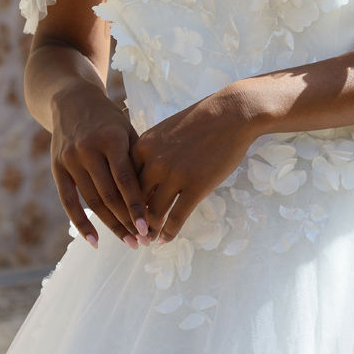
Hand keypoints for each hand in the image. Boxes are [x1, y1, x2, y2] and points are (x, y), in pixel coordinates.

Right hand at [50, 82, 148, 247]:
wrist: (72, 99)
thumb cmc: (109, 119)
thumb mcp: (127, 130)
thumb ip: (138, 159)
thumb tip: (157, 196)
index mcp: (111, 138)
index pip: (125, 180)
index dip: (136, 206)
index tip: (148, 228)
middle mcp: (89, 149)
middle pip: (109, 195)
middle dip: (126, 221)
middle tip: (143, 241)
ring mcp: (71, 159)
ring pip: (92, 201)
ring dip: (110, 226)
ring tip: (128, 242)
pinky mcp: (57, 167)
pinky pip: (68, 201)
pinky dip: (81, 223)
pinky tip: (95, 241)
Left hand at [132, 84, 258, 244]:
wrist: (230, 113)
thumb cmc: (200, 121)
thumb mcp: (166, 133)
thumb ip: (151, 155)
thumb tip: (145, 184)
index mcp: (142, 146)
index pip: (123, 181)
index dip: (123, 201)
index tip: (123, 214)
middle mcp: (153, 162)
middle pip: (135, 200)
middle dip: (133, 220)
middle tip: (133, 233)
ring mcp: (174, 175)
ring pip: (153, 213)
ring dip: (149, 230)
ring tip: (149, 240)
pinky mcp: (196, 186)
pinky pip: (176, 218)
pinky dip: (168, 233)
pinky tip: (165, 240)